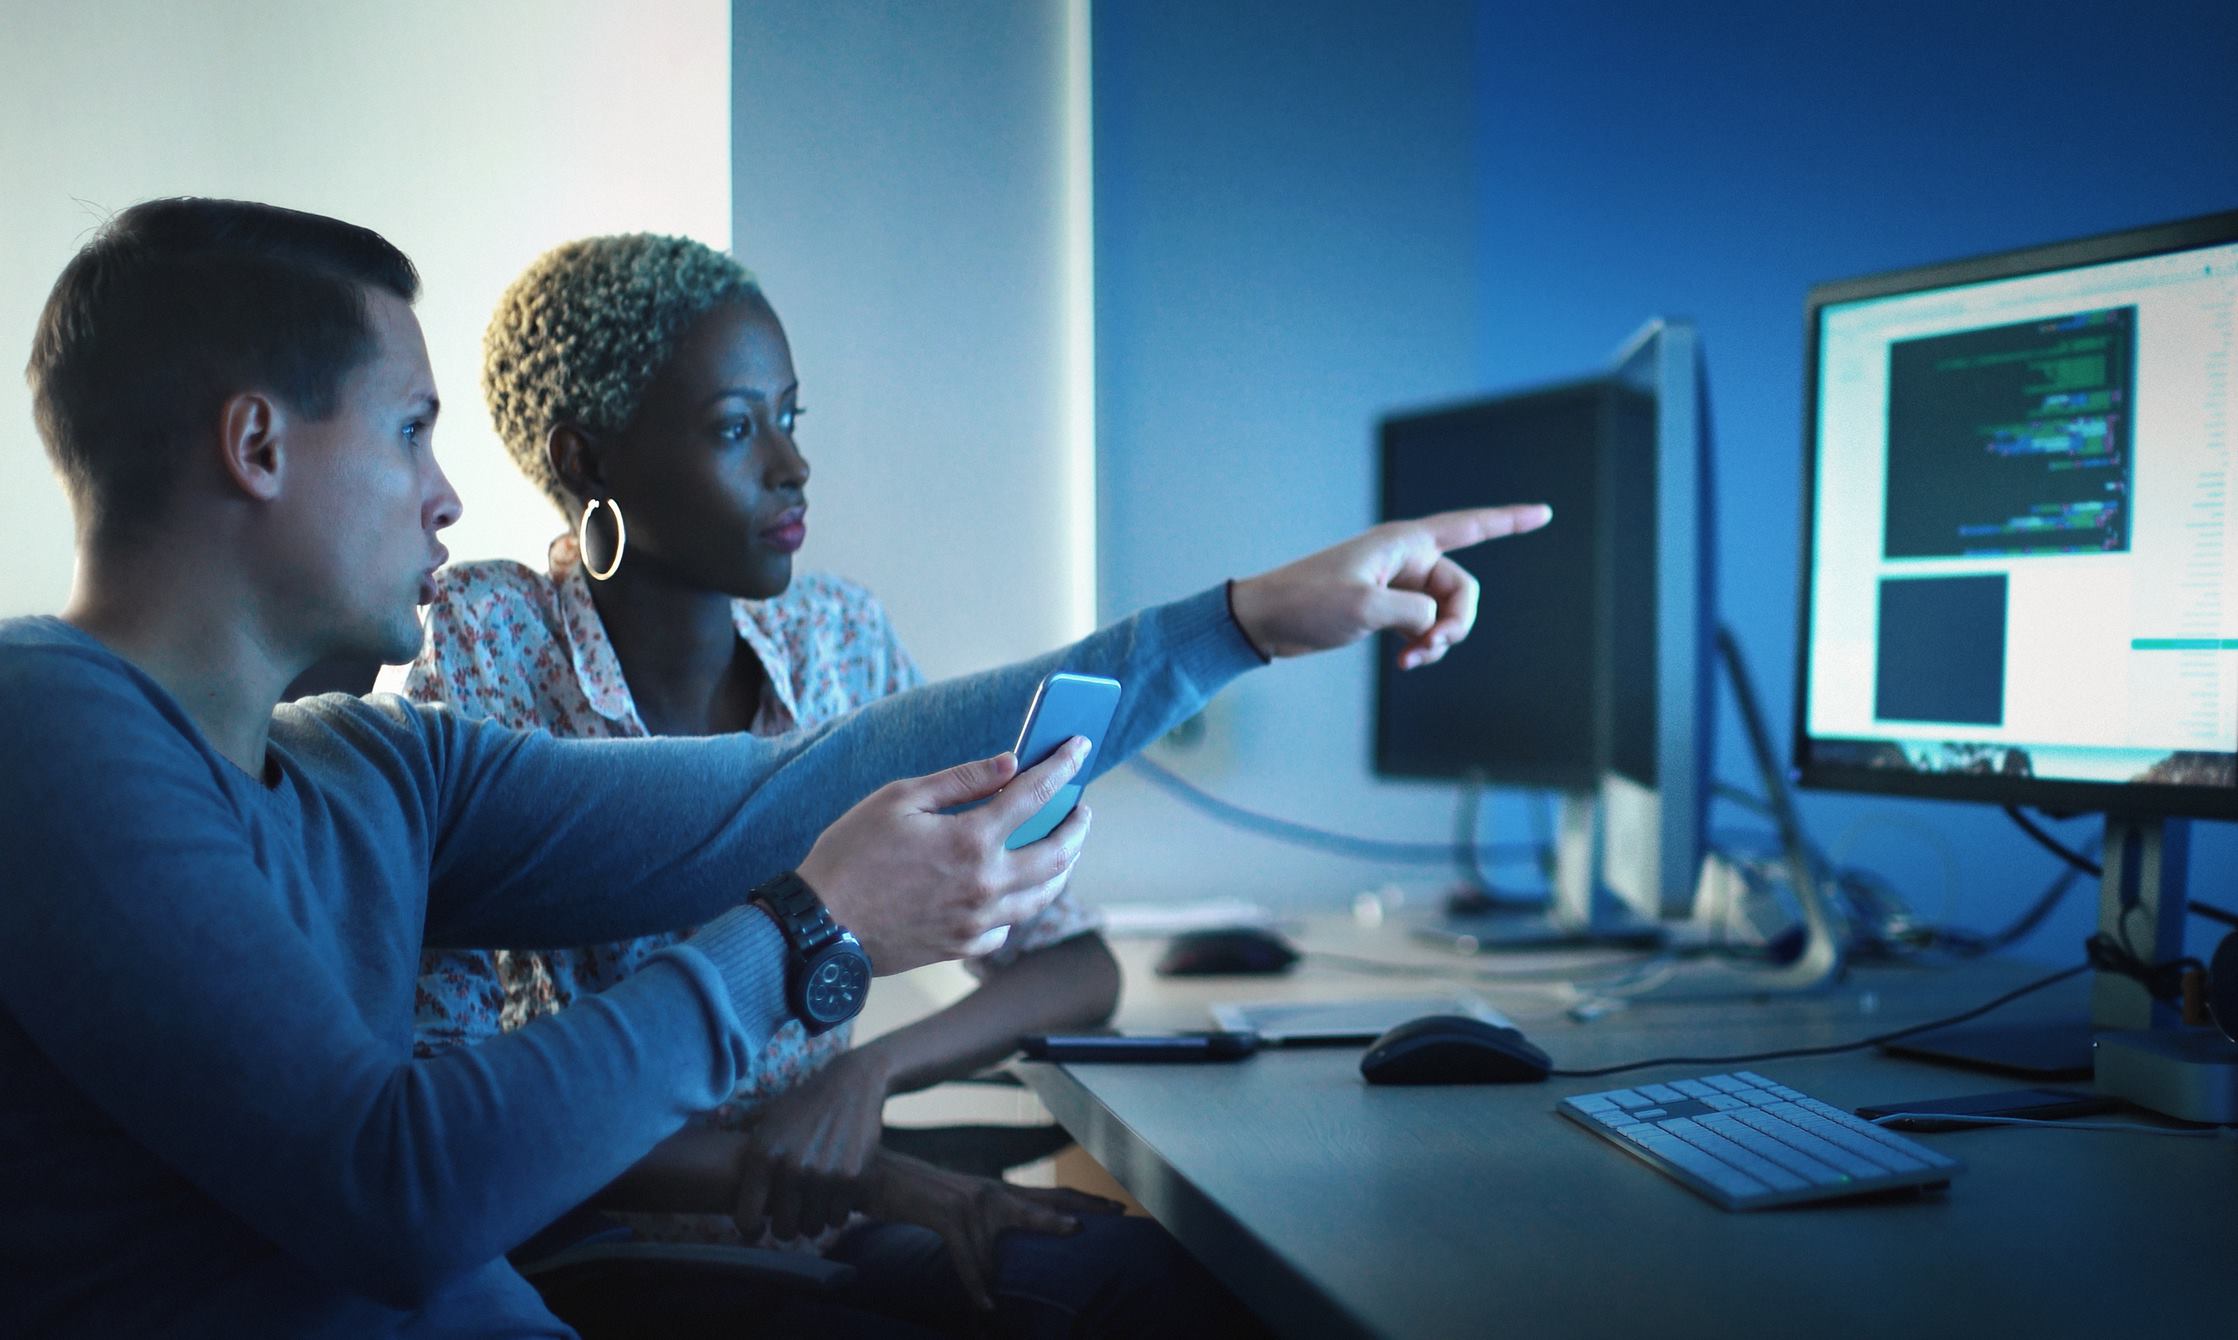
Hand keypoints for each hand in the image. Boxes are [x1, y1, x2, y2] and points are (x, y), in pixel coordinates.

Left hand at [729, 1049, 891, 1243]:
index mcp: (763, 1156)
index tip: (759, 1230)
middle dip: (788, 1227)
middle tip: (794, 1216)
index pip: (746, 1218)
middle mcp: (791, 1168)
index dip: (751, 1230)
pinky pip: (839, 1217)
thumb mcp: (769, 1125)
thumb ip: (756, 1161)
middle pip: (784, 1230)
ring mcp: (823, 1175)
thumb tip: (741, 1199)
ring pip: (813, 1227)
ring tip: (815, 1204)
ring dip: (813, 1220)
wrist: (851, 1084)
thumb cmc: (804, 1105)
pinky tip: (834, 1194)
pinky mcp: (853, 1178)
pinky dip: (837, 1212)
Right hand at [798, 740, 1093, 974]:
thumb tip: (1009, 763)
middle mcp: (985, 884)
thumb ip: (960, 781)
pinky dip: (1019, 904)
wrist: (820, 927)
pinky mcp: (963, 946)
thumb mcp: (899, 799)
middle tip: (1081, 809)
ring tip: (1062, 847)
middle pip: (1058, 854)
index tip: (1080, 748)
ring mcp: (977, 920)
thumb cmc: (850, 856)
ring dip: (1061, 867)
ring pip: (1043, 895)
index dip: (1063, 767)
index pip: (1036, 795)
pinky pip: (1008, 925)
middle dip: (1077, 825)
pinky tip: (1014, 890)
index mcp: (970, 841)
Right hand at [862, 1150, 1125, 1311]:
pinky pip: (968, 1258)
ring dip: (1036, 1236)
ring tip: (1068, 1238)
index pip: (1052, 1196)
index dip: (1084, 1202)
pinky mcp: (949, 1214)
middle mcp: (994, 1193)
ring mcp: (974, 1202)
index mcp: (1000, 1193)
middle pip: (1048, 1200)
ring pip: (1013, 1226)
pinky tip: (986, 1306)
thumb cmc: (925, 1200)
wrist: (884, 1177)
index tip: (1117, 1208)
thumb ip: (990, 1231)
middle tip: (1116, 1213)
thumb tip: (1004, 1260)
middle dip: (1083, 1208)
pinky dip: (977, 1284)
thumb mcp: (965, 1214)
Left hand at [1227, 504, 1552, 668]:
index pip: (1469, 526)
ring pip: (1444, 612)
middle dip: (1456, 623)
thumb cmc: (1307, 603)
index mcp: (1403, 543)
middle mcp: (1405, 558)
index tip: (1544, 514)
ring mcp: (1397, 584)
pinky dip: (1422, 645)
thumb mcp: (1366, 609)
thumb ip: (1413, 613)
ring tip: (1408, 661)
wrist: (1265, 620)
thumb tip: (1432, 622)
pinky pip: (1425, 626)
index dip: (1509, 521)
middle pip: (1461, 589)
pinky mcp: (1386, 607)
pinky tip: (1404, 661)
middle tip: (1430, 647)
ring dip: (1437, 640)